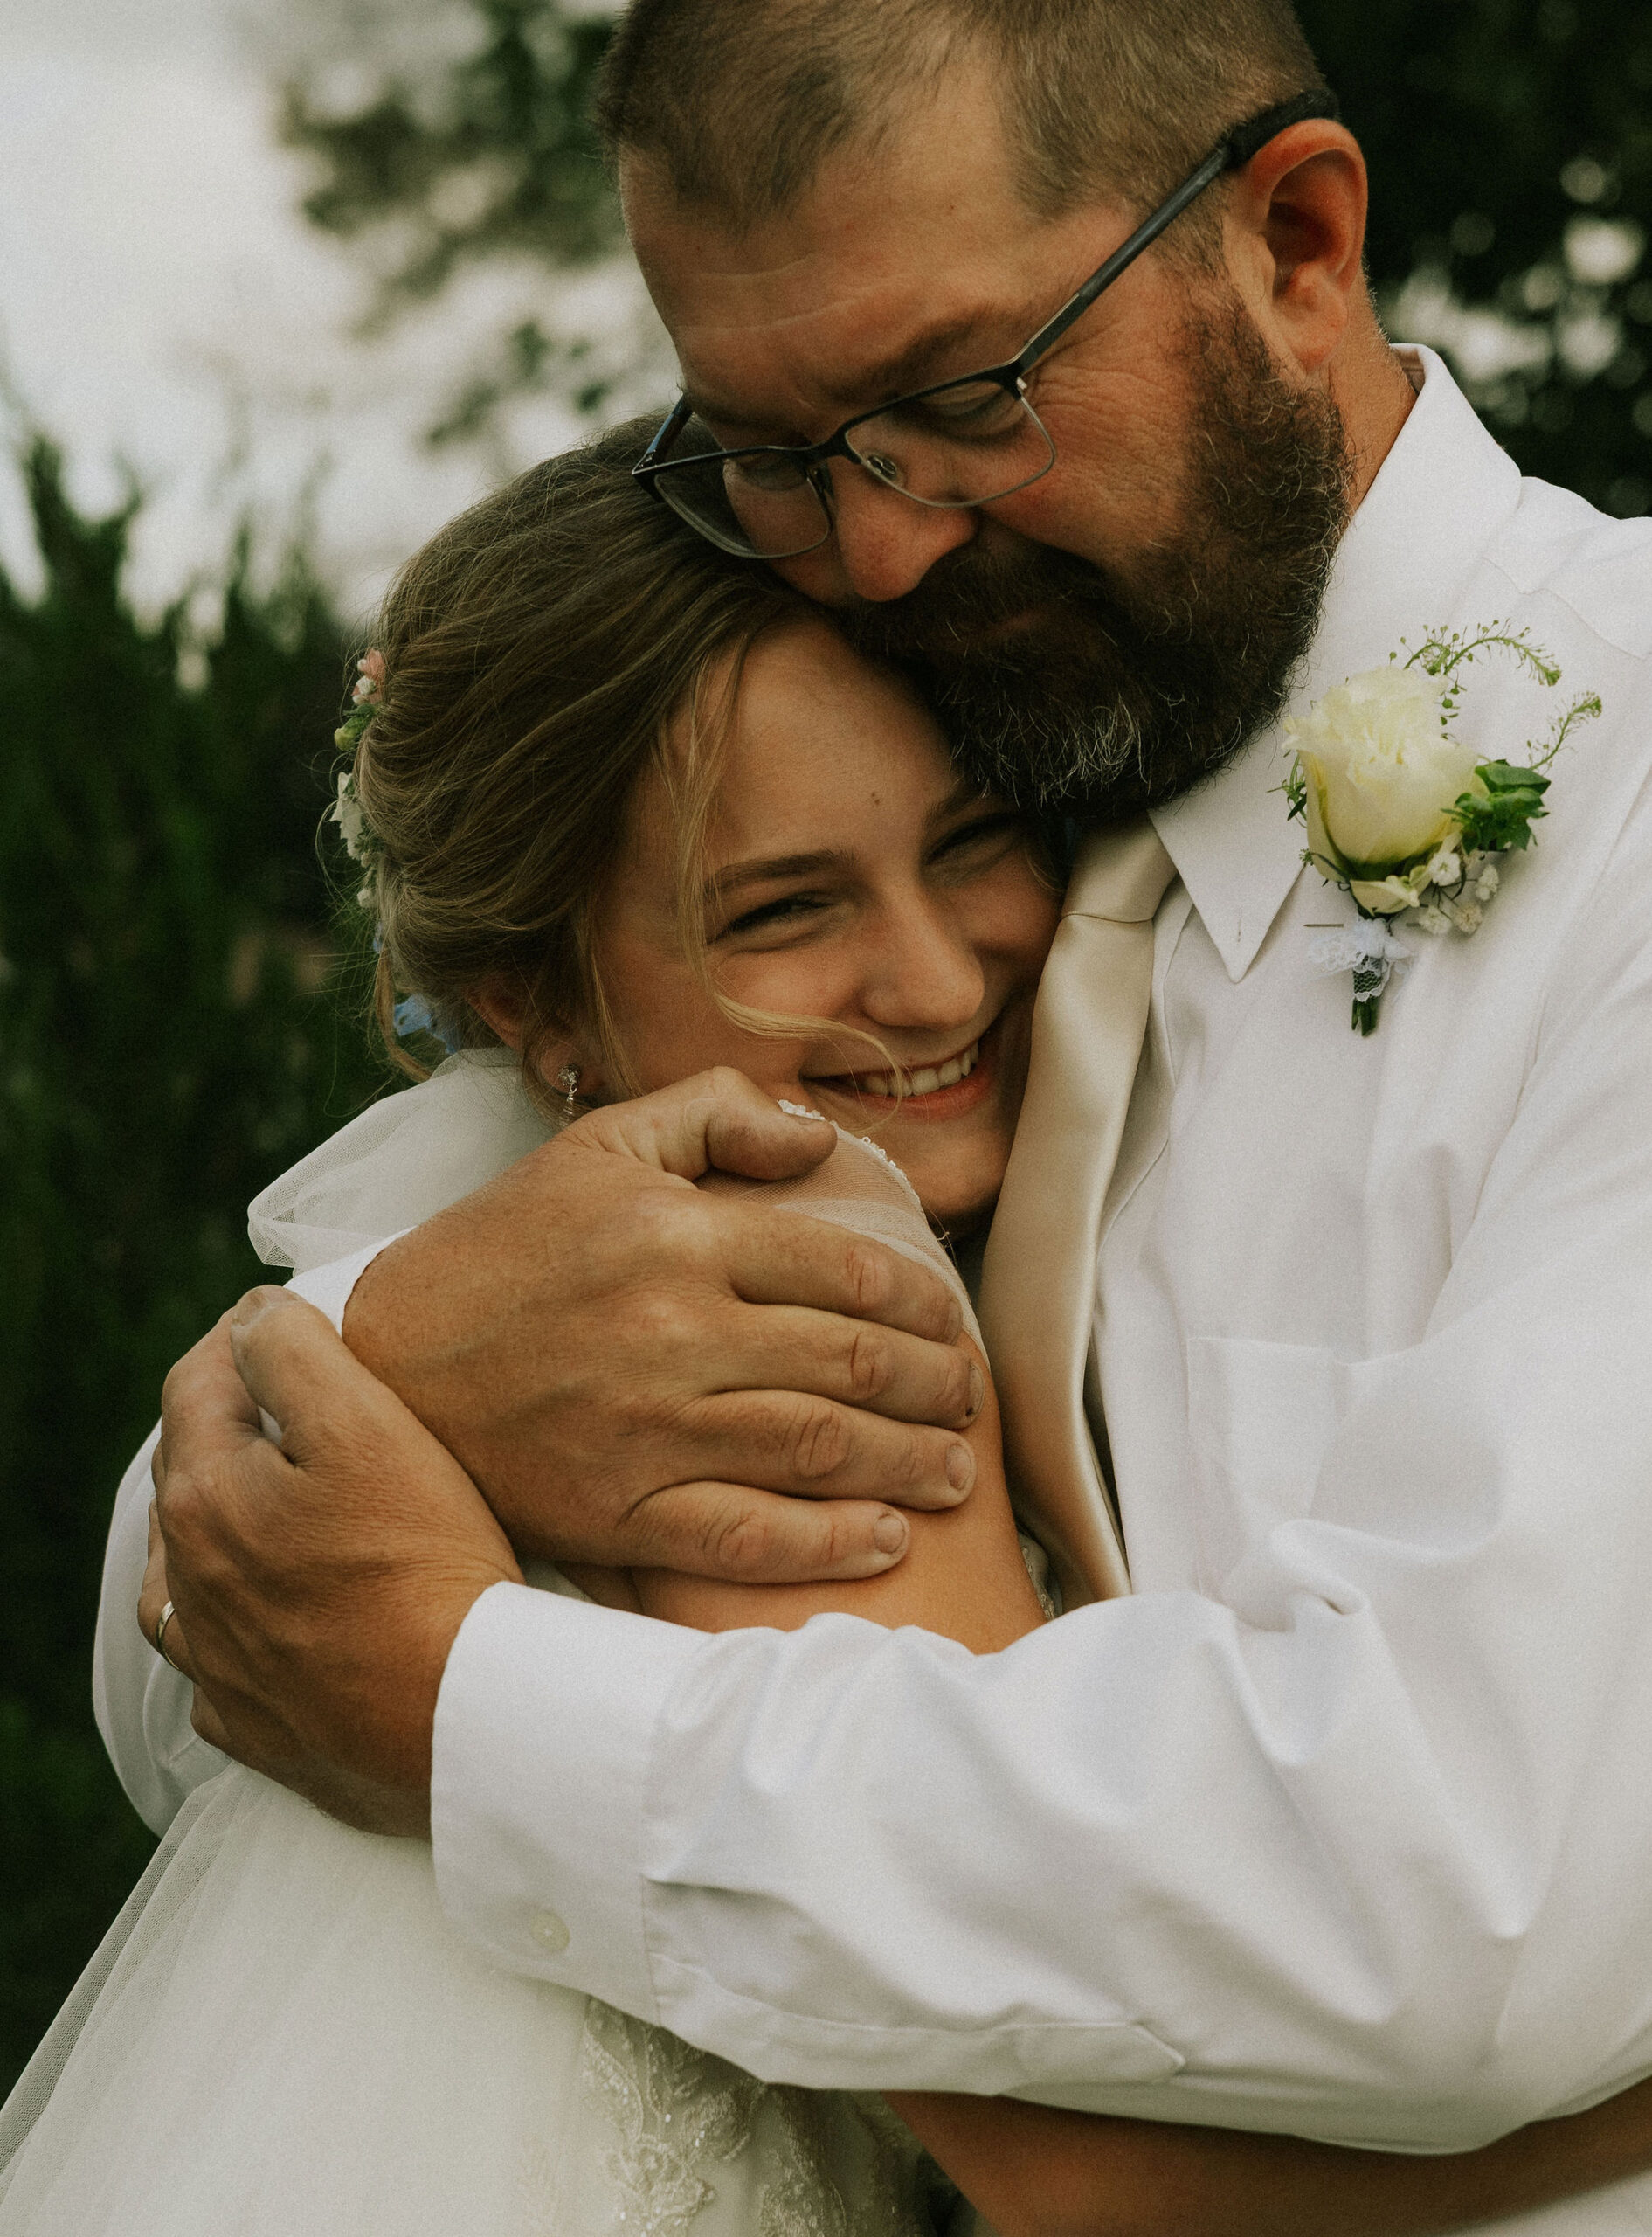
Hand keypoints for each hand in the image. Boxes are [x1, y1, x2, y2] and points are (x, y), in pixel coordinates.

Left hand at [148, 1289, 520, 1829]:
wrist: (462, 1723)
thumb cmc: (423, 1565)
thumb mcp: (366, 1423)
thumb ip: (292, 1352)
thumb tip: (250, 1317)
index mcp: (203, 1498)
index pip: (195, 1382)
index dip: (243, 1336)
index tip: (291, 1318)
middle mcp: (189, 1583)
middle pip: (190, 1468)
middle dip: (233, 1420)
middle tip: (298, 1396)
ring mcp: (216, 1663)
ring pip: (187, 1569)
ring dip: (219, 1521)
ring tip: (273, 1498)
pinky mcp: (255, 1725)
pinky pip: (222, 1657)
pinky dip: (238, 1619)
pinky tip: (279, 1610)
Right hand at [344, 1069, 978, 1581]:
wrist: (382, 1358)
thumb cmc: (502, 1247)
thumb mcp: (598, 1145)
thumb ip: (714, 1115)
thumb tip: (819, 1139)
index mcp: (676, 1236)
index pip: (846, 1271)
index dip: (923, 1305)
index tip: (951, 1326)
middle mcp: (672, 1331)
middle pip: (850, 1363)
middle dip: (936, 1386)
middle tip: (968, 1399)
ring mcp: (645, 1430)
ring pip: (817, 1448)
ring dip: (908, 1461)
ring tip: (955, 1469)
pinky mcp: (615, 1512)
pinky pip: (744, 1538)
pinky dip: (827, 1545)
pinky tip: (884, 1539)